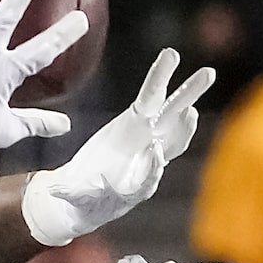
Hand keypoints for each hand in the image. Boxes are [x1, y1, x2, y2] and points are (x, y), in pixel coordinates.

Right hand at [21, 48, 214, 247]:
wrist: (88, 195)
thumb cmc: (83, 199)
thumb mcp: (74, 197)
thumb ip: (68, 191)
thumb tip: (55, 187)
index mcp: (137, 185)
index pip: (151, 174)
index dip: (154, 164)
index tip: (154, 151)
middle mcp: (150, 159)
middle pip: (174, 139)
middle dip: (187, 123)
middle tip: (205, 102)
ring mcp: (149, 139)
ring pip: (172, 116)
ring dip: (188, 94)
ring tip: (207, 74)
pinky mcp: (139, 122)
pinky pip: (154, 102)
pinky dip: (162, 85)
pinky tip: (170, 63)